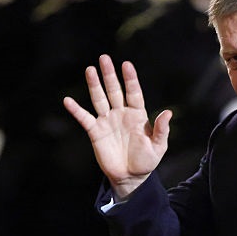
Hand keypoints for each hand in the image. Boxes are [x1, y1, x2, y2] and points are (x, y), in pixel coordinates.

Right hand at [63, 55, 171, 199]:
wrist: (130, 177)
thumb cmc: (146, 161)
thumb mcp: (158, 146)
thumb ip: (161, 130)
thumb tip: (168, 113)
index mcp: (137, 115)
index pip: (134, 93)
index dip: (130, 79)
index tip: (126, 64)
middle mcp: (121, 114)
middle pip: (114, 90)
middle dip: (109, 75)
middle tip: (104, 58)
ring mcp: (107, 121)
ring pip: (99, 99)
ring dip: (94, 85)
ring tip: (90, 69)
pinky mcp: (95, 132)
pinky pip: (84, 118)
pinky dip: (76, 110)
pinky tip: (68, 100)